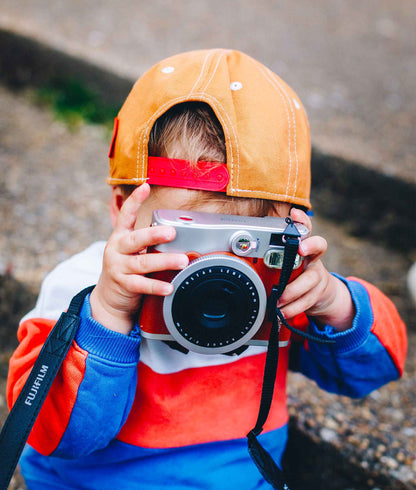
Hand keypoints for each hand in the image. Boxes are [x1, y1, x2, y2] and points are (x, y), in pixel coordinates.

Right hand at [90, 184, 188, 333]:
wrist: (109, 297)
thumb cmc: (128, 269)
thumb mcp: (134, 251)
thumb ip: (150, 242)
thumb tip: (181, 235)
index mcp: (121, 236)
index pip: (126, 215)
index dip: (135, 200)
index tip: (145, 186)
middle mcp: (117, 249)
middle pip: (136, 239)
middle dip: (154, 234)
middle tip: (172, 232)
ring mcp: (118, 267)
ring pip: (142, 263)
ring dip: (164, 261)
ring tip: (182, 261)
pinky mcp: (123, 285)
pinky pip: (141, 285)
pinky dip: (156, 286)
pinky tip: (169, 287)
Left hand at [276, 208, 354, 330]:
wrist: (320, 294)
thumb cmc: (294, 273)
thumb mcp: (282, 262)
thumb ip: (266, 256)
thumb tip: (237, 252)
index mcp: (302, 246)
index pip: (305, 228)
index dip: (301, 220)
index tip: (294, 214)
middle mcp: (313, 257)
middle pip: (319, 246)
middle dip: (310, 246)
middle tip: (300, 248)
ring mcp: (318, 275)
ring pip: (311, 279)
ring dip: (293, 291)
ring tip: (278, 300)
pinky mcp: (318, 293)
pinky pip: (308, 300)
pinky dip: (294, 308)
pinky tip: (283, 313)